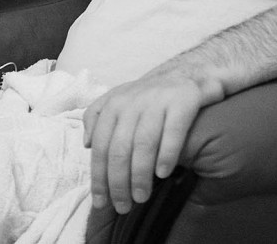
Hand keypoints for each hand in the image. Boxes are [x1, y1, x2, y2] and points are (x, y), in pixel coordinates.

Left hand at [81, 69, 222, 214]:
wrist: (189, 71)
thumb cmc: (150, 94)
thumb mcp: (119, 99)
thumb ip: (97, 117)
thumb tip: (86, 144)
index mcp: (114, 104)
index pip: (101, 146)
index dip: (99, 177)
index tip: (100, 203)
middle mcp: (133, 101)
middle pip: (120, 148)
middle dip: (118, 182)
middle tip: (123, 206)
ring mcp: (159, 101)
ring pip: (144, 143)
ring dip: (140, 175)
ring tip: (141, 197)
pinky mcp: (184, 101)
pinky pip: (173, 131)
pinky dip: (167, 154)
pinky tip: (163, 173)